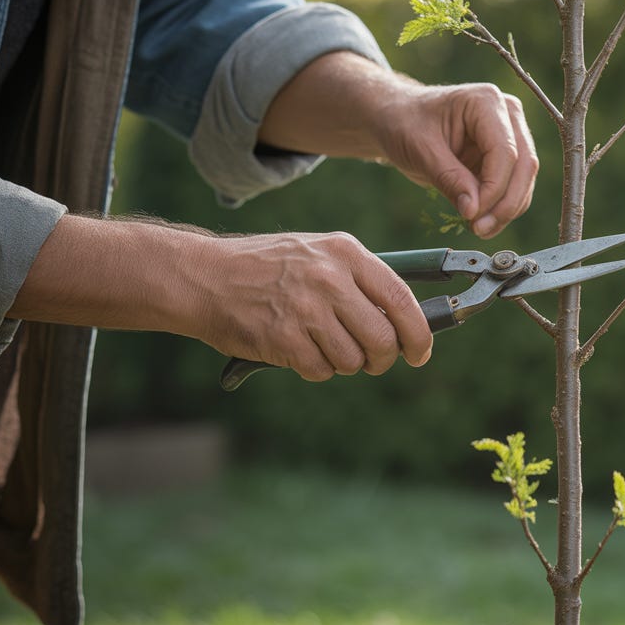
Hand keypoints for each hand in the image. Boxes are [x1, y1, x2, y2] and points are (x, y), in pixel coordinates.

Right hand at [10, 216, 431, 380]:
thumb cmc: (267, 267)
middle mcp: (330, 278)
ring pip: (354, 360)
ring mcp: (306, 310)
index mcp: (346, 253)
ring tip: (322, 346)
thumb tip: (408, 320)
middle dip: (383, 359)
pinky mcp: (283, 339)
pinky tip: (298, 350)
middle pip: (383, 338)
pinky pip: (321, 371)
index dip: (419, 333)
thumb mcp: (318, 254)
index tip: (420, 352)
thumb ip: (361, 280)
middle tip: (372, 361)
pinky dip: (315, 369)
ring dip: (345, 364)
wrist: (204, 276)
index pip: (401, 299)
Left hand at [371, 79, 538, 238]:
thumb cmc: (405, 124)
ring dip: (506, 210)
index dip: (494, 188)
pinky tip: (482, 222)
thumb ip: (449, 178)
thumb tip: (474, 211)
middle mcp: (507, 114)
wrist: (398, 119)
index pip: (505, 151)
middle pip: (524, 165)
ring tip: (479, 229)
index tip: (473, 215)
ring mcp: (511, 133)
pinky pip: (515, 186)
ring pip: (524, 179)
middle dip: (505, 203)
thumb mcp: (421, 150)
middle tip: (480, 229)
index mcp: (486, 102)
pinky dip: (502, 208)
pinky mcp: (507, 155)